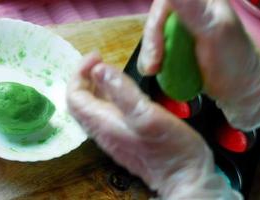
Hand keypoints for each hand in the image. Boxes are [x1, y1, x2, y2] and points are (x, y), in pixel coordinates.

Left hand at [67, 52, 240, 198]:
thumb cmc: (170, 148)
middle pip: (81, 102)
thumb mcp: (148, 115)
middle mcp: (102, 132)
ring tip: (111, 70)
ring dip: (97, 86)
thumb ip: (123, 92)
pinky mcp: (124, 138)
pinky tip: (124, 91)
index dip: (79, 73)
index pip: (75, 96)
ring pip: (93, 108)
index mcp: (103, 124)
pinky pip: (106, 114)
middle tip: (101, 60)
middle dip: (85, 77)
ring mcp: (113, 136)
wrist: (185, 178)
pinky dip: (108, 97)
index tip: (97, 57)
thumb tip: (98, 69)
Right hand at [138, 0, 259, 130]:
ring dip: (149, 54)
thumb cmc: (233, 60)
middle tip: (154, 67)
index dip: (155, 23)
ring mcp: (183, 27)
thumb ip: (193, 9)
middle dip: (151, 43)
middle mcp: (190, 8)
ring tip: (155, 71)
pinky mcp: (177, 44)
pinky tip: (157, 71)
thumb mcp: (214, 32)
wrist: (240, 89)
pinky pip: (156, 47)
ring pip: (153, 34)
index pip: (165, 2)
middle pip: (156, 18)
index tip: (157, 50)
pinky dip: (152, 60)